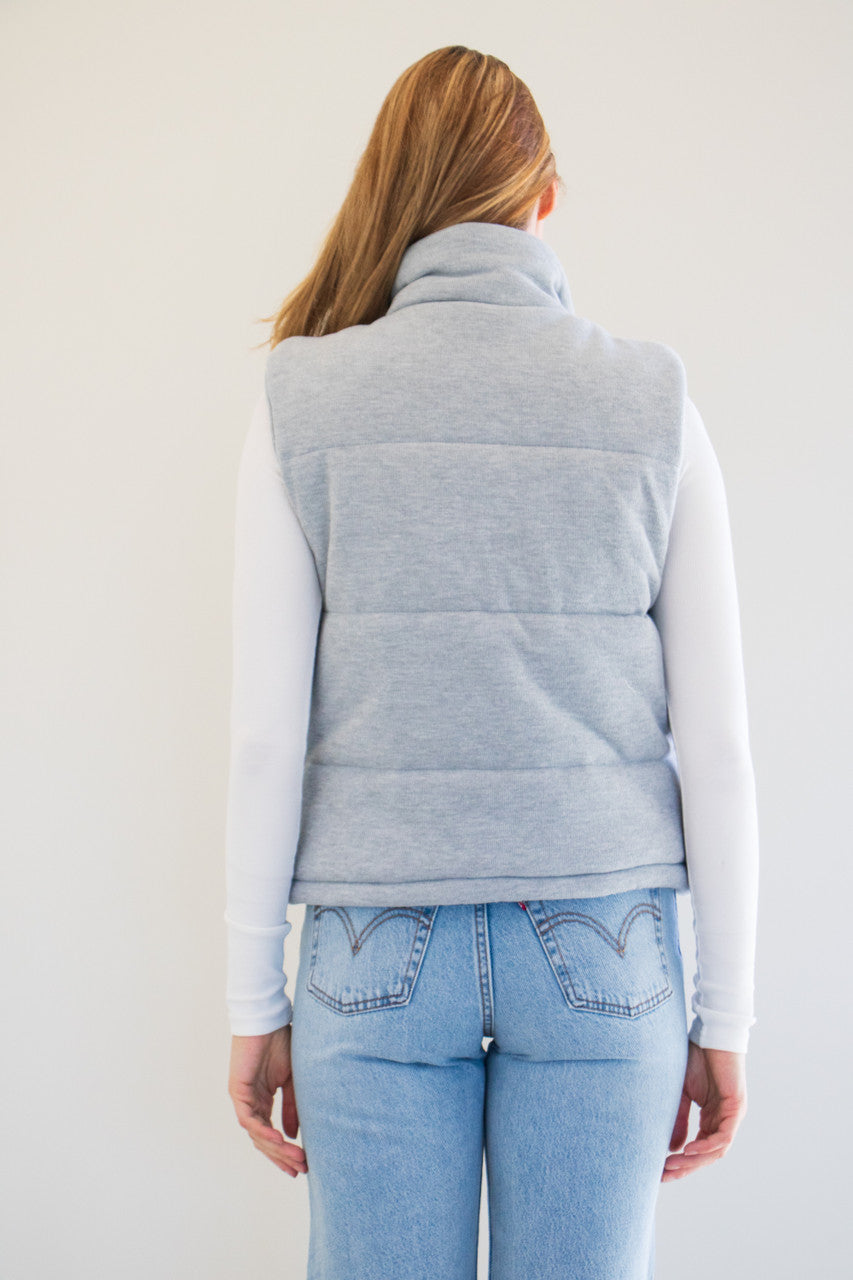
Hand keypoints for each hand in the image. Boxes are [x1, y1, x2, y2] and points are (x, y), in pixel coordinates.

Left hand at [228, 1024, 307, 1176]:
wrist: (268, 1021)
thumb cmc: (280, 1044)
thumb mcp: (291, 1081)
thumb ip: (291, 1108)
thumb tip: (293, 1136)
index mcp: (262, 1101)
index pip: (270, 1135)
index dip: (284, 1152)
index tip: (300, 1167)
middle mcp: (250, 1104)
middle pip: (263, 1140)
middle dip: (281, 1157)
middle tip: (299, 1170)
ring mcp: (243, 1100)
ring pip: (257, 1134)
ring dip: (276, 1147)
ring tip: (295, 1157)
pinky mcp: (237, 1092)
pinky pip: (249, 1119)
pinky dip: (263, 1131)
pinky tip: (279, 1140)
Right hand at [662, 1040, 746, 1180]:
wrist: (710, 1036)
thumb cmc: (696, 1059)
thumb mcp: (682, 1093)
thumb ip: (680, 1119)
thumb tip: (673, 1148)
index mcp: (712, 1118)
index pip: (699, 1149)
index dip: (681, 1162)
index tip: (660, 1171)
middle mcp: (724, 1121)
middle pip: (707, 1155)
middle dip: (685, 1168)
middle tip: (664, 1176)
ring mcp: (732, 1116)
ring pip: (716, 1150)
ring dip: (694, 1161)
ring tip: (672, 1165)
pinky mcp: (736, 1108)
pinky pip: (724, 1136)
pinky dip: (707, 1145)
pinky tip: (688, 1150)